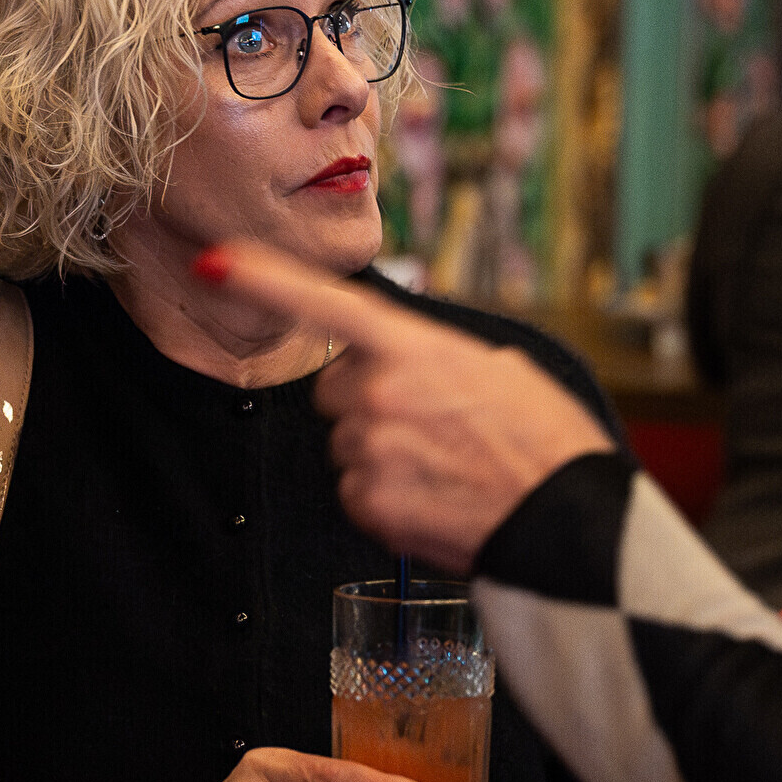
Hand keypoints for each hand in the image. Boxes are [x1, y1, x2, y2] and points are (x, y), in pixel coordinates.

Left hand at [194, 242, 614, 569]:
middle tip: (433, 424)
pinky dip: (388, 497)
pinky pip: (356, 492)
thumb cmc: (546, 441)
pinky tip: (437, 498)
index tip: (215, 262)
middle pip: (335, 390)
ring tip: (447, 467)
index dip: (262, 278)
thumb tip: (409, 368)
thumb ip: (434, 358)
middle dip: (368, 402)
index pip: (323, 303)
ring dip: (382, 453)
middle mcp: (376, 394)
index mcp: (410, 347)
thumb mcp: (499, 369)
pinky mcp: (367, 505)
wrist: (566, 519)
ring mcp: (368, 451)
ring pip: (347, 444)